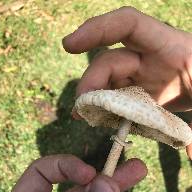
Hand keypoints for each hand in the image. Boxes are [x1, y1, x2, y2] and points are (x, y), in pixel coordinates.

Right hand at [63, 6, 191, 157]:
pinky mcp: (136, 92)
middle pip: (110, 62)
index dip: (98, 29)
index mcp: (168, 47)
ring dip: (93, 98)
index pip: (128, 26)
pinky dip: (103, 108)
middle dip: (91, 82)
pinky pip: (114, 97)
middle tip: (81, 108)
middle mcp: (148, 59)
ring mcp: (141, 76)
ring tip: (84, 116)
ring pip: (107, 81)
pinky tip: (97, 119)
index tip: (70, 46)